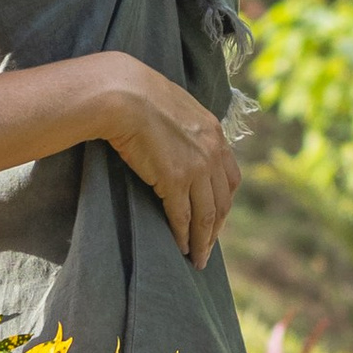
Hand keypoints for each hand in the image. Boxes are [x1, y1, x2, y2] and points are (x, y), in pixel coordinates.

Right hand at [98, 55, 240, 267]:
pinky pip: (183, 216)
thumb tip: (176, 139)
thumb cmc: (138, 95)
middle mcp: (212, 152)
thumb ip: (185, 127)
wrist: (122, 94)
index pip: (230, 177)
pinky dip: (184, 235)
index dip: (224, 202)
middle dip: (216, 229)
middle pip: (223, 201)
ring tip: (196, 258)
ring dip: (203, 241)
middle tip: (207, 248)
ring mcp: (196, 167)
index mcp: (215, 133)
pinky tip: (180, 246)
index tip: (216, 218)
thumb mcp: (176, 107)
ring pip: (207, 215)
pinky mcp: (175, 180)